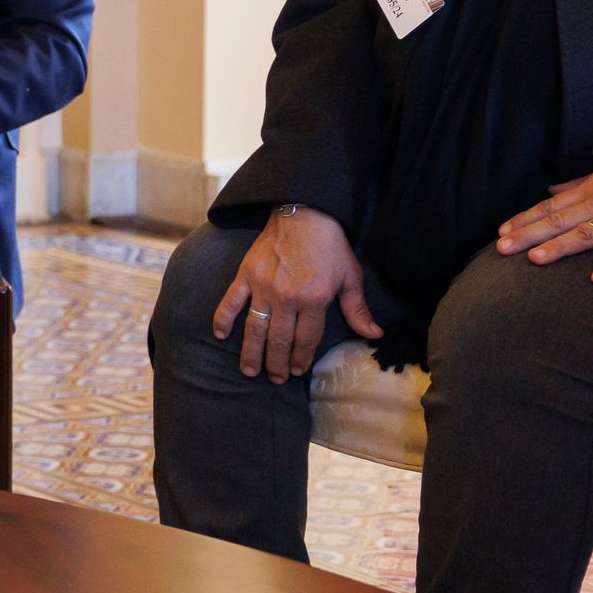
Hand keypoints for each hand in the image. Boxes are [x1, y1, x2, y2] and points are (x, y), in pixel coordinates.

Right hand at [212, 203, 380, 380]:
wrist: (305, 213)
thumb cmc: (330, 245)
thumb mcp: (350, 276)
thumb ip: (357, 309)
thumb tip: (373, 334)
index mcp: (314, 299)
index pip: (306, 339)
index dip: (301, 358)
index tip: (297, 371)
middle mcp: (287, 298)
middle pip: (279, 340)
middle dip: (277, 363)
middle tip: (275, 378)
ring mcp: (263, 287)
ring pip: (255, 328)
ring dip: (251, 352)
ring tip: (250, 371)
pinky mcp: (246, 275)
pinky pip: (231, 301)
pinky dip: (223, 318)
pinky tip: (219, 334)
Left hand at [497, 160, 592, 284]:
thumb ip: (575, 185)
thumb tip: (550, 192)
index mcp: (587, 190)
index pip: (549, 207)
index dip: (524, 219)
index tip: (501, 232)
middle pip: (557, 220)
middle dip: (528, 234)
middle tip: (502, 248)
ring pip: (584, 233)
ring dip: (559, 246)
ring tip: (535, 259)